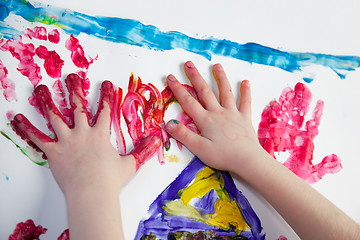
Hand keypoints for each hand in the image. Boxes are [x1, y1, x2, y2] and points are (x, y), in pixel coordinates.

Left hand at [11, 74, 159, 195]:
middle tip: (72, 76)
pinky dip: (26, 128)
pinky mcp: (53, 151)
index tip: (105, 83)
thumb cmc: (110, 180)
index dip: (106, 96)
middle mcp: (82, 133)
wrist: (92, 192)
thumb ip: (143, 151)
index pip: (105, 110)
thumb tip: (158, 140)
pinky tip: (17, 118)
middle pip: (78, 107)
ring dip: (48, 101)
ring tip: (42, 88)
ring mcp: (67, 140)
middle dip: (76, 90)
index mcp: (100, 135)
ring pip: (55, 117)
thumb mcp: (130, 164)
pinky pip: (37, 138)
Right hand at [165, 61, 263, 171]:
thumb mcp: (199, 149)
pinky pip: (245, 102)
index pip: (188, 102)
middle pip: (204, 92)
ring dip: (220, 78)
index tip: (170, 77)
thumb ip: (183, 135)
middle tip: (189, 63)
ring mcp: (233, 113)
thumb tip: (168, 123)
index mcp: (205, 120)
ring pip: (225, 92)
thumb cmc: (222, 156)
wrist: (247, 160)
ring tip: (217, 65)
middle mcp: (218, 112)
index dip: (178, 89)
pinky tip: (246, 82)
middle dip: (195, 77)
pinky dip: (246, 92)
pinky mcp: (245, 118)